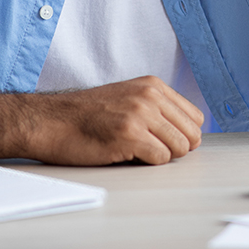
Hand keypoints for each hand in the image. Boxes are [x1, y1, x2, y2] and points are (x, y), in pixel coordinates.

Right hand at [27, 76, 203, 165]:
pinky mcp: (130, 135)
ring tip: (136, 150)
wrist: (53, 121)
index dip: (183, 135)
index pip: (195, 117)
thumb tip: (190, 136)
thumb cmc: (88, 115)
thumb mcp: (128, 98)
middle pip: (192, 135)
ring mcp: (140, 114)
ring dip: (161, 156)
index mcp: (152, 85)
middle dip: (176, 148)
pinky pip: (161, 159)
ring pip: (180, 149)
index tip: (165, 140)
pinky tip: (126, 154)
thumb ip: (158, 109)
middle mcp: (150, 95)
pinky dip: (147, 163)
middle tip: (150, 149)